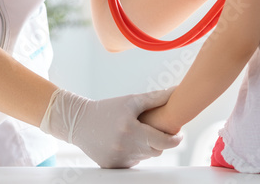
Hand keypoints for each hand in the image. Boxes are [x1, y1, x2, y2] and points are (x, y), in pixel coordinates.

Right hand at [39, 88, 181, 167]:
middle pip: (156, 151)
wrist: (80, 122)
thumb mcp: (130, 100)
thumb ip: (155, 98)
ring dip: (146, 147)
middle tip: (158, 130)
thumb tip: (176, 91)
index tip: (179, 134)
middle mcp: (124, 147)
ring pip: (144, 157)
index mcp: (131, 130)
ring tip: (137, 133)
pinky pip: (132, 162)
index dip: (175, 139)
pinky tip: (125, 142)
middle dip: (160, 141)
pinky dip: (133, 153)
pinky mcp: (113, 166)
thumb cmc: (107, 109)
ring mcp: (118, 159)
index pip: (163, 142)